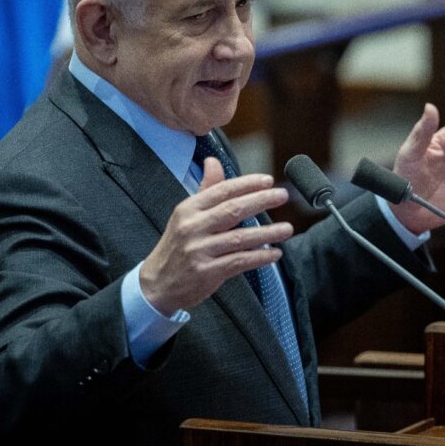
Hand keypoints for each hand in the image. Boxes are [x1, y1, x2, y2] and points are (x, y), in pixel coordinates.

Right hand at [139, 158, 291, 314]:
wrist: (157, 284)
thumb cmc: (177, 246)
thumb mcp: (186, 215)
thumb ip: (206, 190)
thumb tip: (213, 161)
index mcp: (188, 209)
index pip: (222, 190)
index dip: (247, 184)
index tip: (268, 181)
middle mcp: (192, 227)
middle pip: (233, 210)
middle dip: (261, 200)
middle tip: (282, 196)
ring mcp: (199, 250)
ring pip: (240, 237)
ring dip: (267, 233)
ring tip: (287, 229)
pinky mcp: (206, 272)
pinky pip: (239, 261)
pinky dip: (259, 257)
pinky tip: (274, 253)